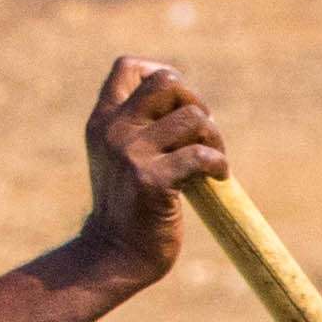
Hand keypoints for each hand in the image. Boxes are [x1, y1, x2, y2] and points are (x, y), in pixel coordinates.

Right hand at [67, 55, 225, 285]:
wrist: (113, 255)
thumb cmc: (128, 206)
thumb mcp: (119, 156)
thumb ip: (138, 126)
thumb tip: (189, 100)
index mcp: (102, 120)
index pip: (128, 66)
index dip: (162, 73)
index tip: (178, 104)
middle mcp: (112, 130)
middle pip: (167, 82)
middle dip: (195, 102)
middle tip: (201, 134)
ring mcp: (129, 154)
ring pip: (193, 116)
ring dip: (214, 136)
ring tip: (213, 160)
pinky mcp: (150, 180)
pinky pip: (200, 154)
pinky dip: (218, 163)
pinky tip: (217, 176)